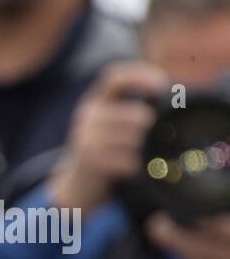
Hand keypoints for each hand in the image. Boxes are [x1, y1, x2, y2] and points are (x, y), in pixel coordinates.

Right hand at [48, 61, 166, 215]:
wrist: (79, 181)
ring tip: (145, 153)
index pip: (115, 78)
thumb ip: (136, 109)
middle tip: (157, 134)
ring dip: (143, 148)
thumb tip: (178, 98)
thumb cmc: (109, 147)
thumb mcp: (115, 123)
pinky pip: (123, 159)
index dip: (140, 76)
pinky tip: (136, 166)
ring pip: (130, 138)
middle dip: (150, 126)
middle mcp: (87, 115)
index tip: (162, 86)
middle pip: (133, 115)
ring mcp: (85, 137)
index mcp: (97, 99)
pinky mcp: (87, 160)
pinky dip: (134, 165)